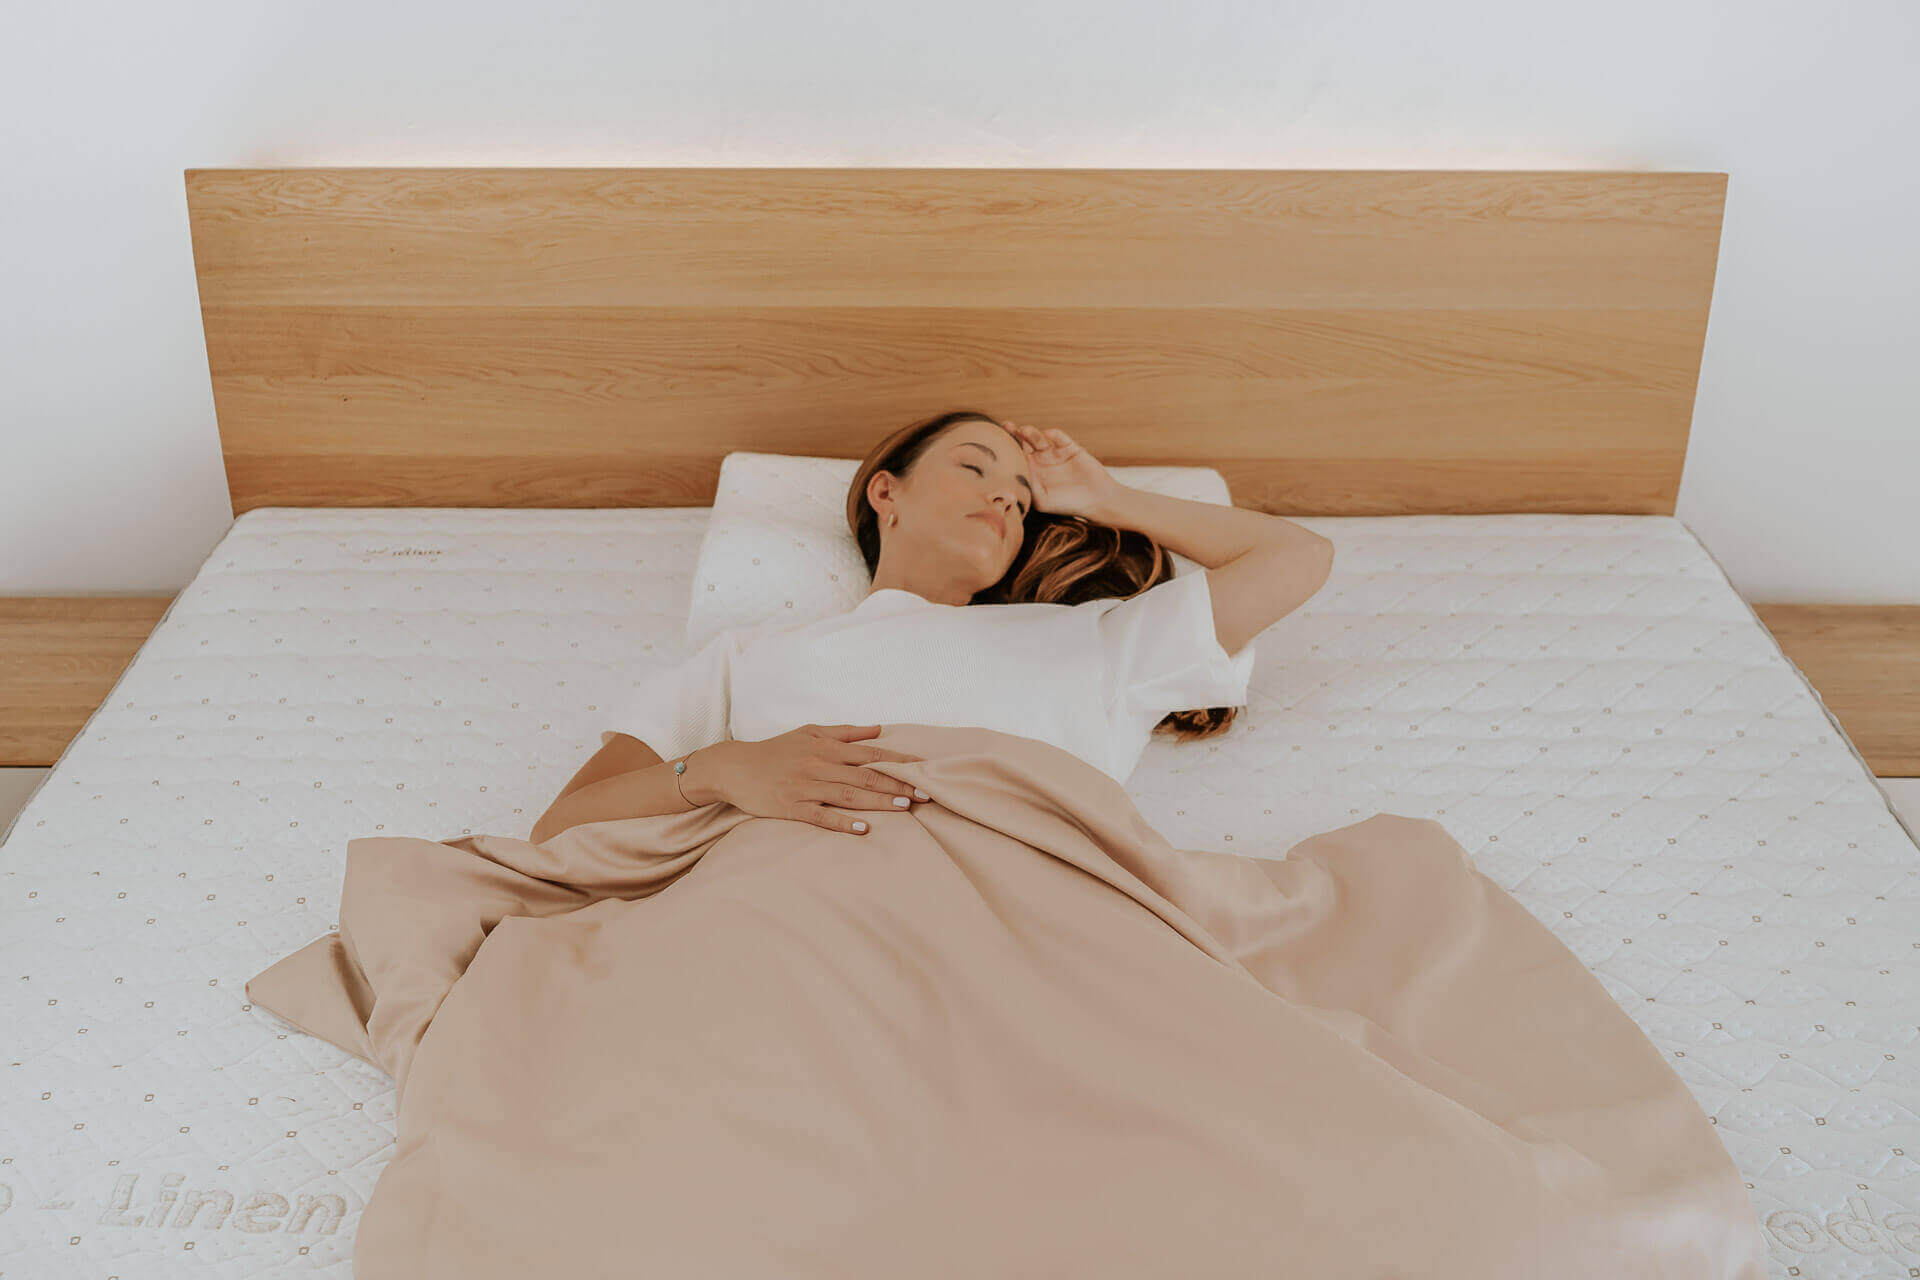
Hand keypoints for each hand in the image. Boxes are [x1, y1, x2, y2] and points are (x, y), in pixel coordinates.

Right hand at [707, 724, 930, 835]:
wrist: (734, 767)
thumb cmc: (775, 750)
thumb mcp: (809, 732)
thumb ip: (845, 732)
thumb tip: (879, 728)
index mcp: (826, 747)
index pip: (870, 753)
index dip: (898, 760)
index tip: (924, 767)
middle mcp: (819, 765)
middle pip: (865, 775)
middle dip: (897, 784)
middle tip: (925, 793)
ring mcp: (806, 787)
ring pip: (848, 795)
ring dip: (878, 801)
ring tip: (904, 806)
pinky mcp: (793, 807)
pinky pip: (822, 816)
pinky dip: (843, 822)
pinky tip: (863, 828)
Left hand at [1003, 421, 1119, 520]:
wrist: (1097, 501)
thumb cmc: (1066, 504)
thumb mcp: (1041, 499)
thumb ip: (1027, 485)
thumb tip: (1010, 473)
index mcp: (1031, 473)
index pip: (1014, 457)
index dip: (1006, 449)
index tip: (995, 441)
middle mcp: (1040, 461)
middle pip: (1023, 444)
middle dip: (1014, 434)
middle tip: (1005, 426)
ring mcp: (1054, 453)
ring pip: (1039, 439)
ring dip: (1031, 433)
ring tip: (1024, 430)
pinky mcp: (1070, 447)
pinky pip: (1059, 437)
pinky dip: (1053, 434)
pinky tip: (1048, 434)